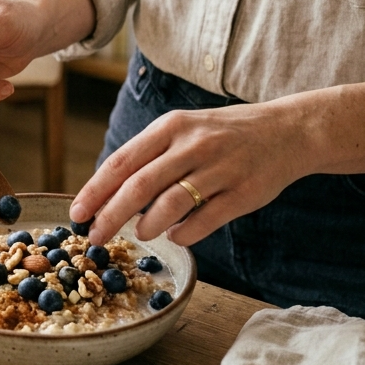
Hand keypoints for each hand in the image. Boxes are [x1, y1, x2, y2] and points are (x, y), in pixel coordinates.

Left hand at [68, 75, 364, 247]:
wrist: (288, 131)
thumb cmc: (223, 134)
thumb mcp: (183, 130)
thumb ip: (148, 158)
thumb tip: (106, 193)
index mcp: (171, 126)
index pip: (122, 161)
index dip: (95, 190)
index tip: (76, 213)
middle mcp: (194, 144)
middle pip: (140, 185)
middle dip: (111, 215)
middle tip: (94, 237)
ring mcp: (221, 168)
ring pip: (171, 203)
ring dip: (148, 225)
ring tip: (140, 234)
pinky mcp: (244, 193)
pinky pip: (205, 220)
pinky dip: (184, 233)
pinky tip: (175, 235)